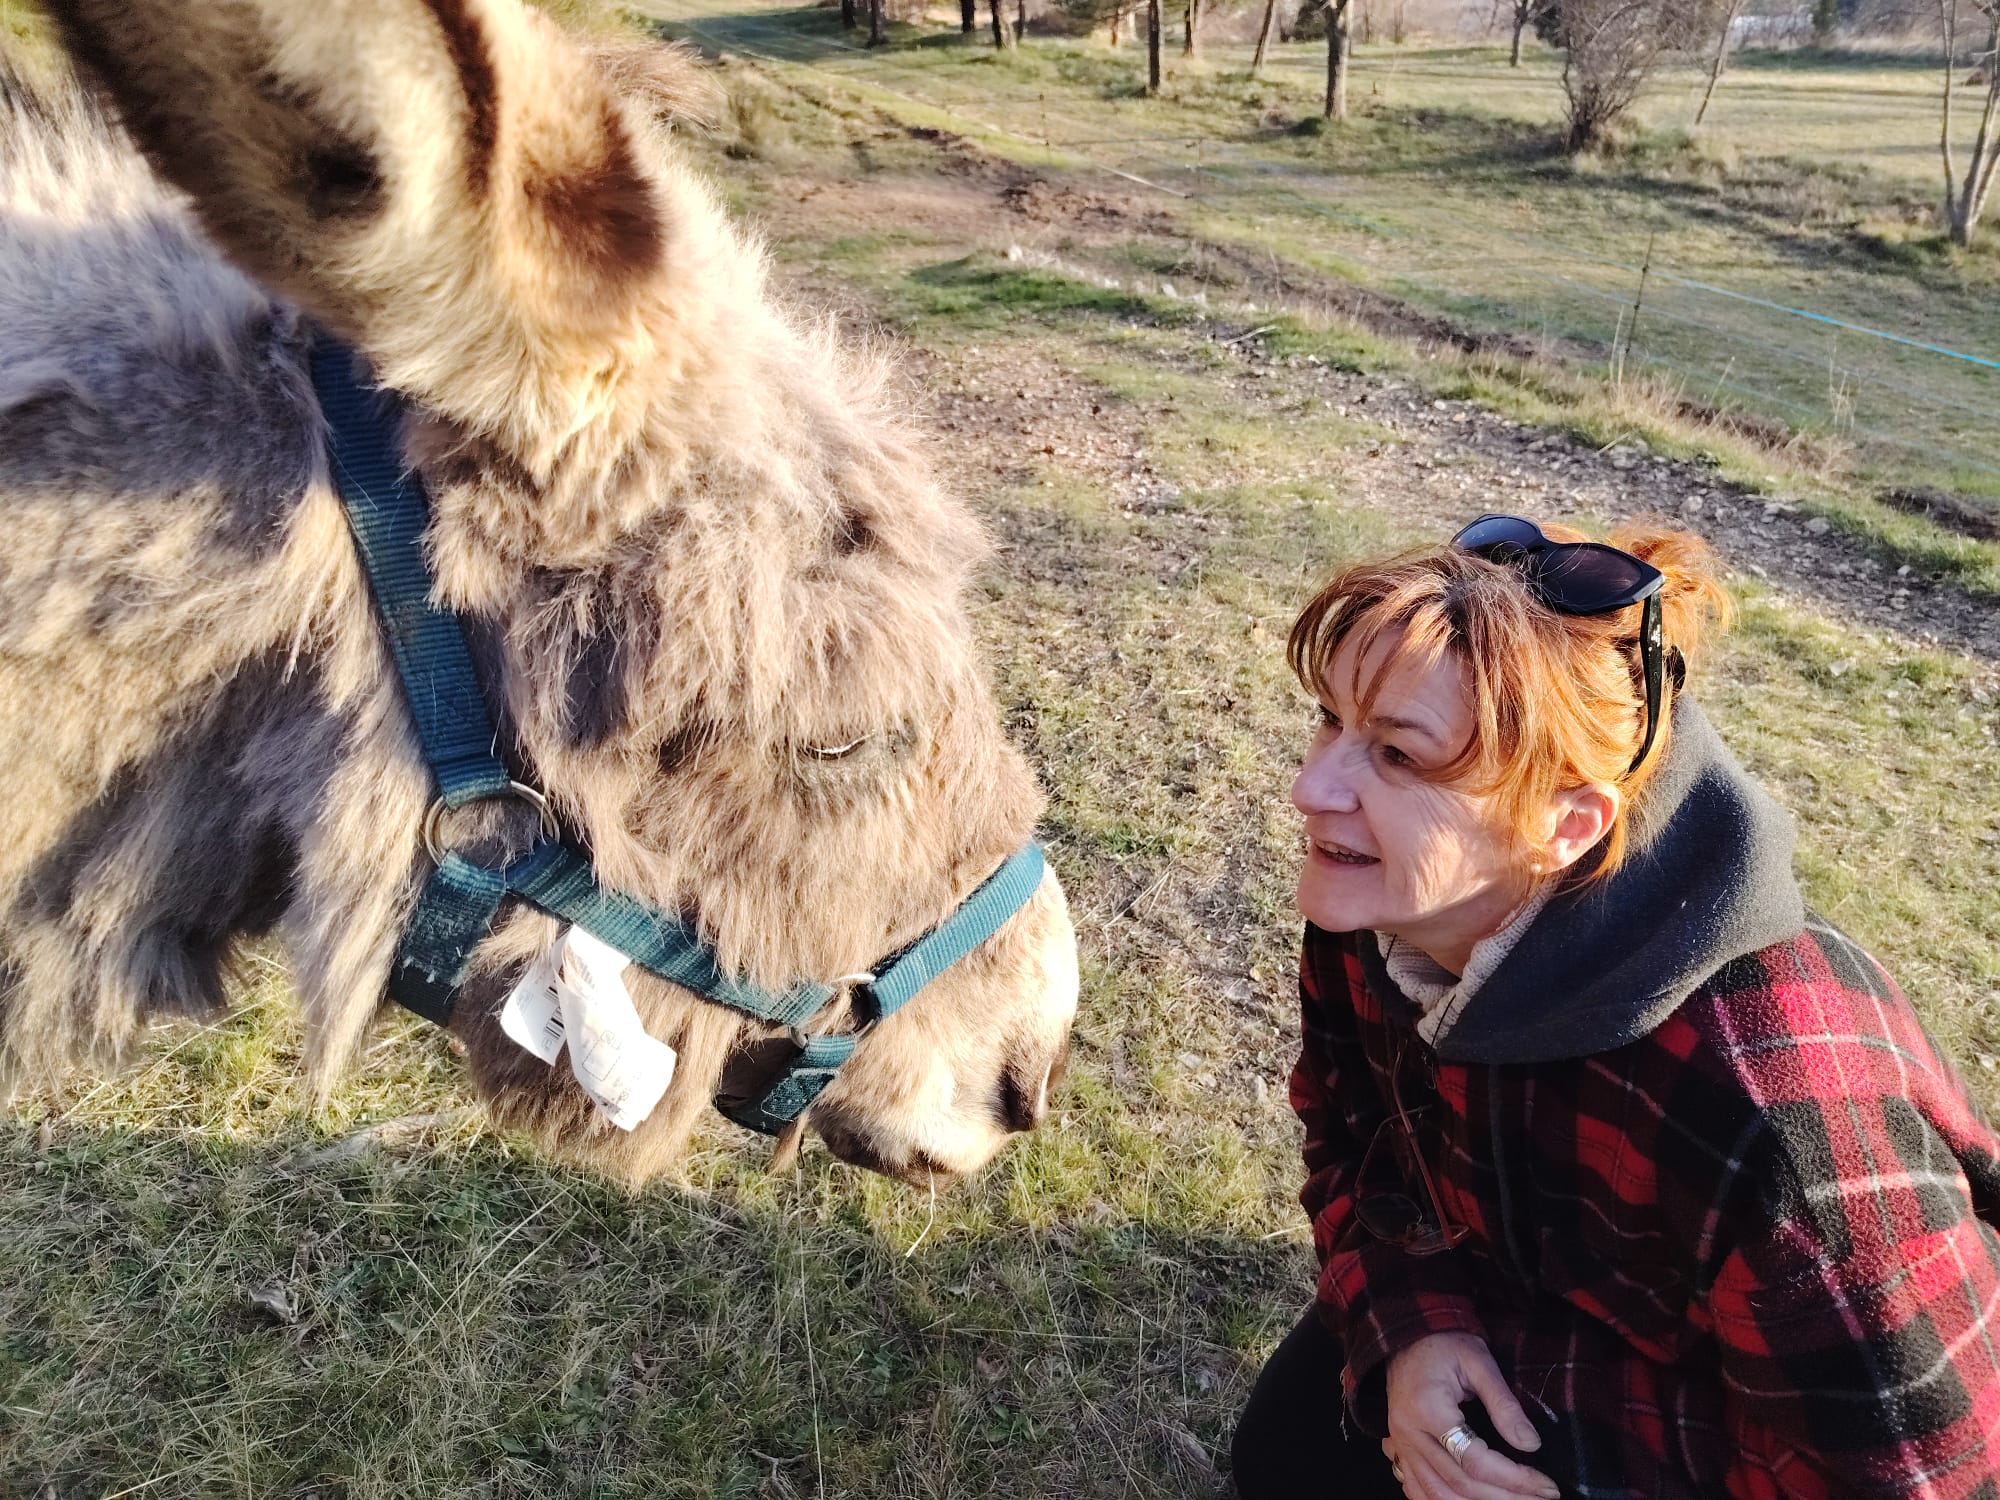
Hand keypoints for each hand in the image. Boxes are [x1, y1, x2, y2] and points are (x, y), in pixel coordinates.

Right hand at [1381, 1332, 1557, 1499]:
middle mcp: (1409, 1432)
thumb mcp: (1480, 1361)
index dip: (1514, 1479)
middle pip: (1459, 1483)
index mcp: (1428, 1408)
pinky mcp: (1399, 1448)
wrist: (1406, 1333)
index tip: (1547, 1486)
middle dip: (1506, 1497)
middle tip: (1543, 1498)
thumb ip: (1504, 1404)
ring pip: (1438, 1494)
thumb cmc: (1444, 1342)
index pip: (1474, 1460)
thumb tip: (1531, 1444)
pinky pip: (1417, 1490)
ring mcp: (1400, 1443)